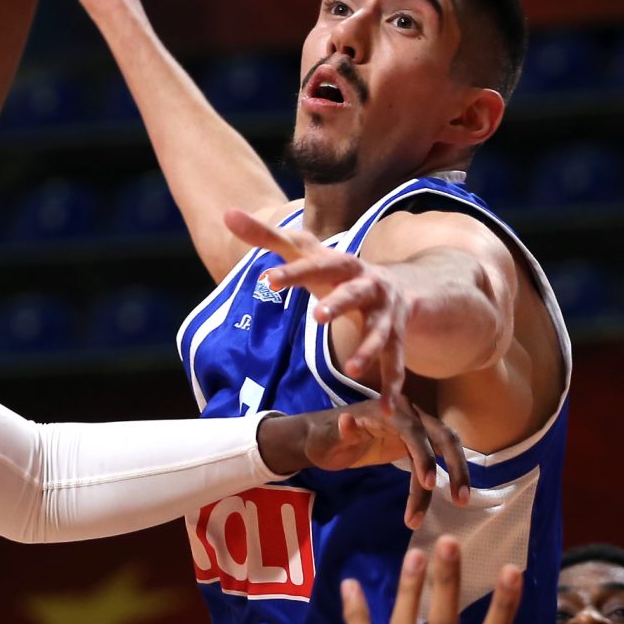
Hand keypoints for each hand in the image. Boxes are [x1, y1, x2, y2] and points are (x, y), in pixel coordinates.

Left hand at [227, 208, 412, 405]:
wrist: (397, 285)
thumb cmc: (336, 270)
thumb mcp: (306, 252)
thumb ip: (266, 236)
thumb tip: (227, 212)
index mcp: (343, 263)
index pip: (316, 265)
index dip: (293, 272)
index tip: (266, 279)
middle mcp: (369, 286)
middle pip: (354, 293)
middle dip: (338, 305)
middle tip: (316, 317)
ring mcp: (386, 315)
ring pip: (381, 333)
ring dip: (369, 350)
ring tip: (353, 370)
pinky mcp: (396, 340)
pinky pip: (396, 364)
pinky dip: (392, 387)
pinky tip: (385, 410)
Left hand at [258, 398, 472, 527]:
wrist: (323, 436)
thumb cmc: (322, 436)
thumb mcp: (325, 437)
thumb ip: (339, 431)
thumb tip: (347, 421)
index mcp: (386, 410)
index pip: (413, 430)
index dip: (423, 456)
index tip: (428, 484)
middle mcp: (406, 413)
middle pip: (442, 436)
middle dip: (455, 466)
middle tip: (460, 499)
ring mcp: (413, 427)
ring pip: (445, 448)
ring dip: (456, 473)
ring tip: (461, 503)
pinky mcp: (414, 443)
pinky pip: (434, 459)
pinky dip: (443, 477)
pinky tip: (450, 497)